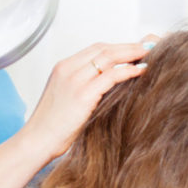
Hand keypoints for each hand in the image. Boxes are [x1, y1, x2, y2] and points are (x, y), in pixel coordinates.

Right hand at [21, 36, 159, 160]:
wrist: (36, 141)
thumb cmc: (51, 126)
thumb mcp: (65, 98)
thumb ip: (84, 86)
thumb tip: (111, 84)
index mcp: (63, 68)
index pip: (96, 49)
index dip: (119, 46)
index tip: (136, 48)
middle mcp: (68, 69)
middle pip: (104, 49)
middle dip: (129, 46)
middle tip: (150, 46)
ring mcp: (74, 81)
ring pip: (109, 57)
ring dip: (132, 54)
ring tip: (151, 54)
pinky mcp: (82, 95)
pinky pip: (111, 76)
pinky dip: (128, 71)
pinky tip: (141, 71)